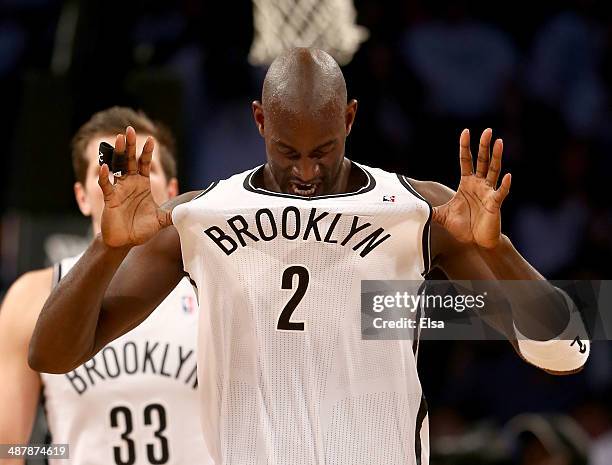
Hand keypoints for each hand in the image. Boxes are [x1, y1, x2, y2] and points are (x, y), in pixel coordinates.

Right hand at [98, 126, 171, 246]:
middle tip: (129, 130)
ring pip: (117, 168)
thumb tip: (191, 211)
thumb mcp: (160, 220)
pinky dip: (105, 177)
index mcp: (142, 184)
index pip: (144, 164)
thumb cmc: (141, 229)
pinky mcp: (110, 199)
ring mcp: (119, 189)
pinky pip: (106, 185)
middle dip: (131, 146)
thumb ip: (173, 214)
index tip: (151, 139)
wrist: (125, 242)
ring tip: (119, 139)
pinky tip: (105, 167)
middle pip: (130, 160)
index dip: (147, 152)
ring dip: (118, 154)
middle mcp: (130, 183)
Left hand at [432, 128, 511, 248]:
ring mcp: (488, 192)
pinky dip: (504, 185)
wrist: (475, 243)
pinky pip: (500, 192)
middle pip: (482, 161)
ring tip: (499, 142)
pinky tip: (507, 176)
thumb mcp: (442, 215)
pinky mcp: (495, 204)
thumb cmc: (463, 227)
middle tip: (486, 130)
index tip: (465, 132)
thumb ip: (429, 209)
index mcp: (467, 183)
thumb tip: (412, 207)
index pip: (466, 161)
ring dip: (496, 157)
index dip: (465, 147)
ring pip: (493, 171)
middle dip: (483, 146)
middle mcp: (479, 184)